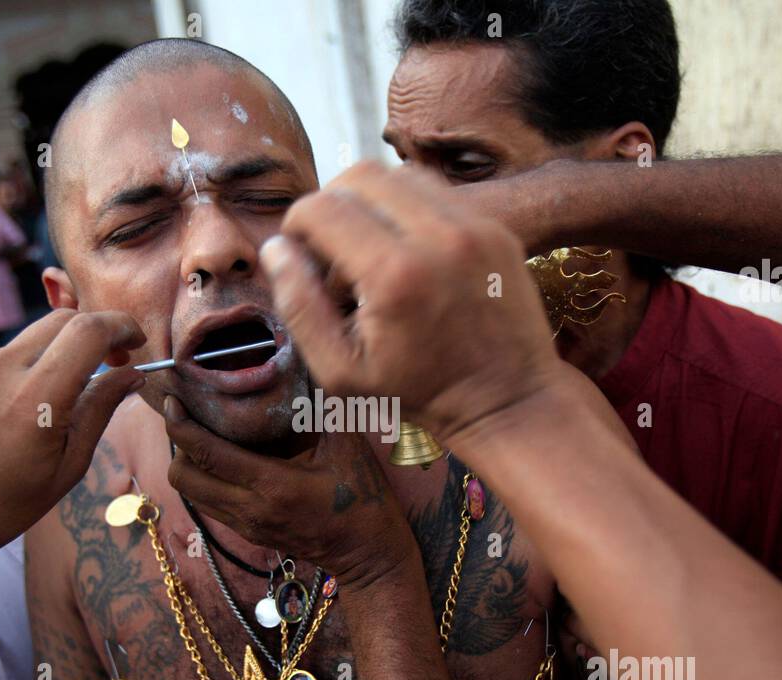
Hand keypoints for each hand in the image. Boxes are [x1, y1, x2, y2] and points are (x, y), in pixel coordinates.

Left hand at [0, 309, 145, 572]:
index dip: (120, 325)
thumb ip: (99, 411)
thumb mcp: (66, 469)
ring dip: (49, 362)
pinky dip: (12, 379)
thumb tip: (131, 375)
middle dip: (92, 334)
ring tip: (42, 413)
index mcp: (35, 401)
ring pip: (25, 345)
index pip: (88, 331)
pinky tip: (2, 421)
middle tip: (107, 362)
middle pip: (60, 321)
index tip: (134, 340)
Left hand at [163, 395, 418, 586]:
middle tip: (186, 416)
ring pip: (191, 495)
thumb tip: (308, 361)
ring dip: (187, 463)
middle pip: (183, 478)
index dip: (181, 426)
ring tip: (199, 433)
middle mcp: (250, 509)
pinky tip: (221, 458)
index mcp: (272, 485)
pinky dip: (204, 479)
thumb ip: (326, 405)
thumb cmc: (364, 499)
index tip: (173, 400)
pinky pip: (208, 504)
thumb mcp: (350, 448)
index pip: (208, 455)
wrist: (368, 555)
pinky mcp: (249, 533)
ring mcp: (246, 525)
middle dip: (176, 444)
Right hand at [259, 161, 570, 448]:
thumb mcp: (341, 371)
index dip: (296, 226)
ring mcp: (474, 227)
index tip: (300, 255)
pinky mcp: (496, 228)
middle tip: (332, 250)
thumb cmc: (419, 393)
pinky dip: (410, 211)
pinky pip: (438, 193)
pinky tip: (408, 253)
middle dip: (331, 205)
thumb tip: (275, 248)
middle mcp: (436, 238)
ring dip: (372, 203)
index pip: (321, 209)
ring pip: (399, 176)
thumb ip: (299, 308)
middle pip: (359, 176)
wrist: (507, 401)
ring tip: (371, 250)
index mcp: (393, 275)